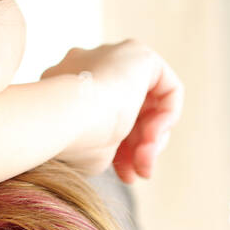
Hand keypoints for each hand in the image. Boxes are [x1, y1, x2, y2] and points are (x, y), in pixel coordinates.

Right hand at [39, 40, 183, 182]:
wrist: (62, 115)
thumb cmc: (69, 138)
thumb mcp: (91, 149)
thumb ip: (108, 145)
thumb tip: (126, 157)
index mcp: (64, 85)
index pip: (104, 118)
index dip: (120, 151)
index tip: (123, 176)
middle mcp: (86, 65)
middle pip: (128, 111)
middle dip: (137, 147)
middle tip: (137, 174)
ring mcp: (111, 56)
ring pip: (146, 103)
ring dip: (150, 139)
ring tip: (143, 164)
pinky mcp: (137, 53)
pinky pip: (165, 87)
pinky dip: (166, 115)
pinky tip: (151, 135)